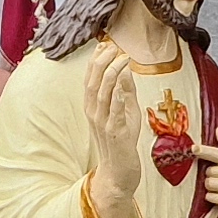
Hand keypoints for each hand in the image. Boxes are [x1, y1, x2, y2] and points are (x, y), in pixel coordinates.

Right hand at [78, 40, 149, 217]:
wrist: (119, 173)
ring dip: (111, 74)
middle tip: (112, 47)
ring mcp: (102, 124)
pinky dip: (116, 96)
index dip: (96, 61)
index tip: (104, 44)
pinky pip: (113, 112)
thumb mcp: (126, 112)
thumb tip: (126, 68)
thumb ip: (125, 90)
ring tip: (122, 59)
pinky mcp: (114, 134)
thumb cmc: (122, 143)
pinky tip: (121, 84)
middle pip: (93, 83)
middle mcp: (93, 114)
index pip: (91, 79)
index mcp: (93, 107)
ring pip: (102, 94)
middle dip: (101, 62)